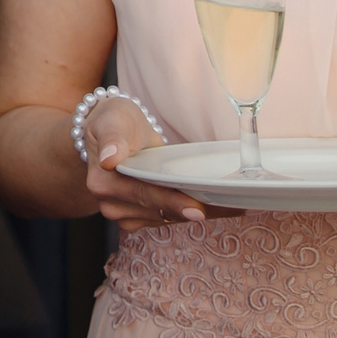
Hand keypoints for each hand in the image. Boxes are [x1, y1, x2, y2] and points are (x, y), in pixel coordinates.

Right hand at [82, 98, 236, 232]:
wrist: (111, 131)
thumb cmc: (115, 121)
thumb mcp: (113, 119)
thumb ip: (112, 137)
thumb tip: (109, 159)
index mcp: (104, 183)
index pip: (144, 194)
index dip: (172, 202)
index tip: (197, 209)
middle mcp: (111, 204)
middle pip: (160, 211)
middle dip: (196, 209)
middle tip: (233, 206)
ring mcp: (125, 214)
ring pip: (169, 218)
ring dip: (200, 212)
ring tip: (233, 205)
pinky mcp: (139, 218)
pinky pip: (169, 218)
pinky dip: (192, 211)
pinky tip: (216, 205)